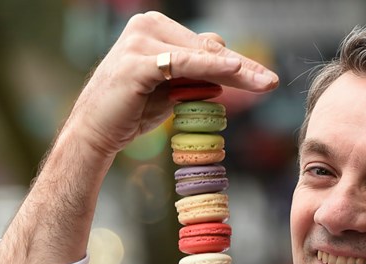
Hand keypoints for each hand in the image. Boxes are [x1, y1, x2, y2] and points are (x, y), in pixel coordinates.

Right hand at [63, 11, 277, 160]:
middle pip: (206, 47)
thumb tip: (226, 63)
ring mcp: (139, 41)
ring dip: (235, 69)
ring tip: (264, 82)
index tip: (263, 78)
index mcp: (153, 28)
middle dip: (241, 67)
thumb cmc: (130, 112)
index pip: (204, 45)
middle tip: (271, 82)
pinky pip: (183, 65)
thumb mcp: (169, 88)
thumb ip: (193, 73)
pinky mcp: (137, 63)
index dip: (236, 62)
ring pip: (199, 55)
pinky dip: (210, 69)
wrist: (94, 134)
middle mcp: (145, 26)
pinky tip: (234, 73)